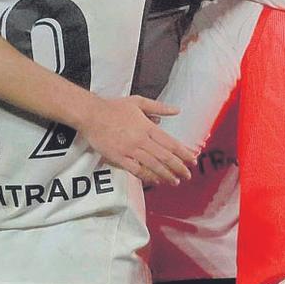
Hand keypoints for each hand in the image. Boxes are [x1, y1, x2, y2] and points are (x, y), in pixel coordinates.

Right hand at [79, 95, 197, 185]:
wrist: (91, 114)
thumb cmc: (114, 107)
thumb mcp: (138, 102)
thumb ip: (159, 107)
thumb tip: (176, 110)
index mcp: (147, 127)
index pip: (171, 143)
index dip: (184, 153)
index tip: (193, 160)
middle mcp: (141, 140)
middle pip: (165, 157)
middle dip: (179, 168)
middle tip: (188, 175)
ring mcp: (130, 150)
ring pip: (153, 166)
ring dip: (166, 175)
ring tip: (175, 181)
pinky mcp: (119, 158)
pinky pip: (136, 170)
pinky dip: (148, 177)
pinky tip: (156, 181)